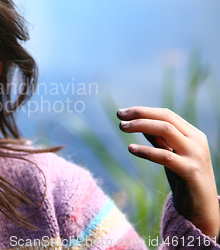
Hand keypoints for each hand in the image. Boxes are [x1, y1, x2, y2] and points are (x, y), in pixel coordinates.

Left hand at [117, 106, 218, 238]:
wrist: (201, 209)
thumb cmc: (183, 179)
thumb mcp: (170, 154)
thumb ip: (158, 139)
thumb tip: (139, 122)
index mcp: (193, 134)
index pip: (166, 114)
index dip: (143, 111)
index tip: (122, 112)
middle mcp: (196, 141)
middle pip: (165, 118)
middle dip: (140, 114)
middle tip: (119, 116)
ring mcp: (195, 155)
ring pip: (166, 130)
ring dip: (141, 125)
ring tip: (122, 127)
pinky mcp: (190, 171)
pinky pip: (165, 155)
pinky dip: (146, 149)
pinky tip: (131, 148)